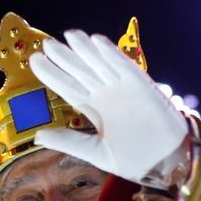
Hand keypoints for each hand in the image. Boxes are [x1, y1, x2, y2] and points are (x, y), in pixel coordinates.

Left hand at [29, 29, 187, 186]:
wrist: (165, 165)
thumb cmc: (134, 160)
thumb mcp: (96, 152)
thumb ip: (69, 141)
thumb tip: (38, 135)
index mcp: (95, 109)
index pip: (69, 87)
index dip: (53, 74)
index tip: (35, 61)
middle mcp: (107, 95)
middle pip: (82, 71)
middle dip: (65, 58)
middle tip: (47, 44)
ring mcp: (123, 88)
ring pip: (100, 64)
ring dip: (86, 50)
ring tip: (69, 35)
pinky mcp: (142, 86)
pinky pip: (125, 66)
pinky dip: (111, 54)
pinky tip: (96, 42)